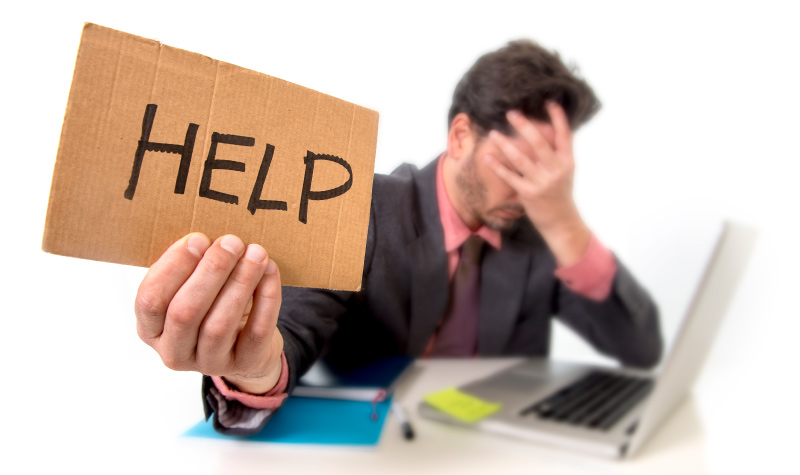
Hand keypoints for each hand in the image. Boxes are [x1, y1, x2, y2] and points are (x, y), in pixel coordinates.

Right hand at [135, 233, 283, 394]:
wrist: (248, 344)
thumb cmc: (213, 305)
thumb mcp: (193, 288)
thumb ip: (192, 267)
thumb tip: (209, 239)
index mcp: (151, 329)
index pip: (150, 300)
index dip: (173, 268)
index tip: (198, 239)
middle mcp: (174, 351)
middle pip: (185, 313)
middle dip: (211, 271)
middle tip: (232, 242)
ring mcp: (209, 363)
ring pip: (219, 325)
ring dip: (240, 282)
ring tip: (256, 253)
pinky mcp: (244, 364)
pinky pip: (256, 332)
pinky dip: (266, 298)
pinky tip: (270, 271)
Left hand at [484, 102, 589, 265]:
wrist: (562, 222)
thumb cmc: (560, 194)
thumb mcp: (565, 172)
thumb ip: (556, 154)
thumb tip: (542, 132)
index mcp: (567, 161)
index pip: (565, 135)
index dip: (558, 118)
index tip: (549, 102)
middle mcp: (556, 170)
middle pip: (539, 143)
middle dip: (524, 126)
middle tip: (511, 113)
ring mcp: (542, 182)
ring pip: (521, 159)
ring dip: (505, 144)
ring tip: (493, 133)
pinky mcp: (529, 194)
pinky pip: (510, 177)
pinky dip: (498, 167)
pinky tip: (488, 157)